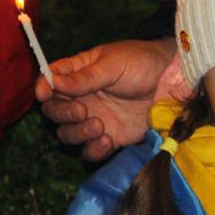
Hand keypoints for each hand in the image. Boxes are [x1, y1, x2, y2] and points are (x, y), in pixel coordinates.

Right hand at [35, 37, 175, 160]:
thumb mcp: (113, 63)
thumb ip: (85, 77)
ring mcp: (94, 120)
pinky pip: (90, 151)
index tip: (45, 94)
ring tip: (99, 125)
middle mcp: (81, 99)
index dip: (42, 88)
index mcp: (77, 74)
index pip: (48, 82)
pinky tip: (106, 140)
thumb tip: (54, 83)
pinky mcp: (110, 138)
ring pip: (67, 135)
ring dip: (77, 134)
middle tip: (82, 111)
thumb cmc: (141, 63)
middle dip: (62, 114)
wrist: (171, 83)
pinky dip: (93, 150)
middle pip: (53, 113)